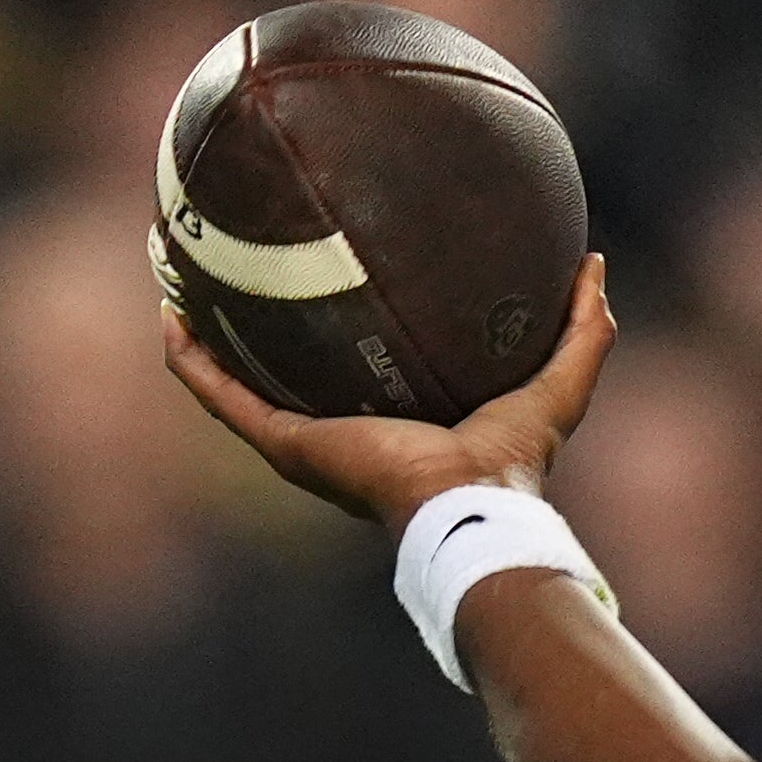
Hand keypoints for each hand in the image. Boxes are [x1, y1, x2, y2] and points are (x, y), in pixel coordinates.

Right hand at [161, 253, 613, 529]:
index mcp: (391, 415)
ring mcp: (302, 438)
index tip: (315, 264)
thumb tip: (593, 262)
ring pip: (228, 378)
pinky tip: (168, 310)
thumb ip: (584, 327)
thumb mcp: (559, 379)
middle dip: (247, 316)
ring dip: (196, 330)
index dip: (329, 317)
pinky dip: (189, 358)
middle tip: (229, 256)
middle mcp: (337, 428)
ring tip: (172, 273)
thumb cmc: (515, 457)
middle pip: (277, 364)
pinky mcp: (283, 444)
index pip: (350, 362)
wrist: (473, 505)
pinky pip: (218, 394)